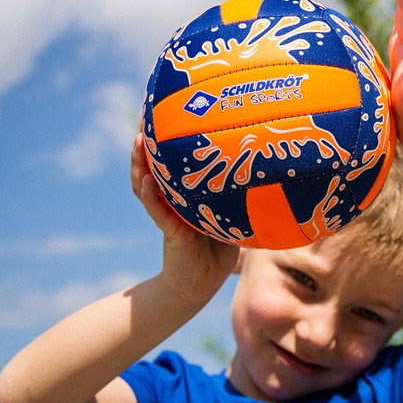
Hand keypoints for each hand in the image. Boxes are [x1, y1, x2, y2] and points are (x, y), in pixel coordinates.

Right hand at [131, 132, 239, 300]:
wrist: (202, 284)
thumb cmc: (219, 249)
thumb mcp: (231, 215)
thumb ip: (237, 196)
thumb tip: (263, 170)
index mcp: (184, 195)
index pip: (170, 164)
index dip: (165, 143)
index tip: (164, 117)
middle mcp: (171, 201)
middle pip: (153, 169)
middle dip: (147, 146)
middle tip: (146, 122)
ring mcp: (167, 214)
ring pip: (148, 186)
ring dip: (141, 165)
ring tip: (138, 143)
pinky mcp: (170, 231)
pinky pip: (157, 211)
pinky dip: (151, 196)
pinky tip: (147, 183)